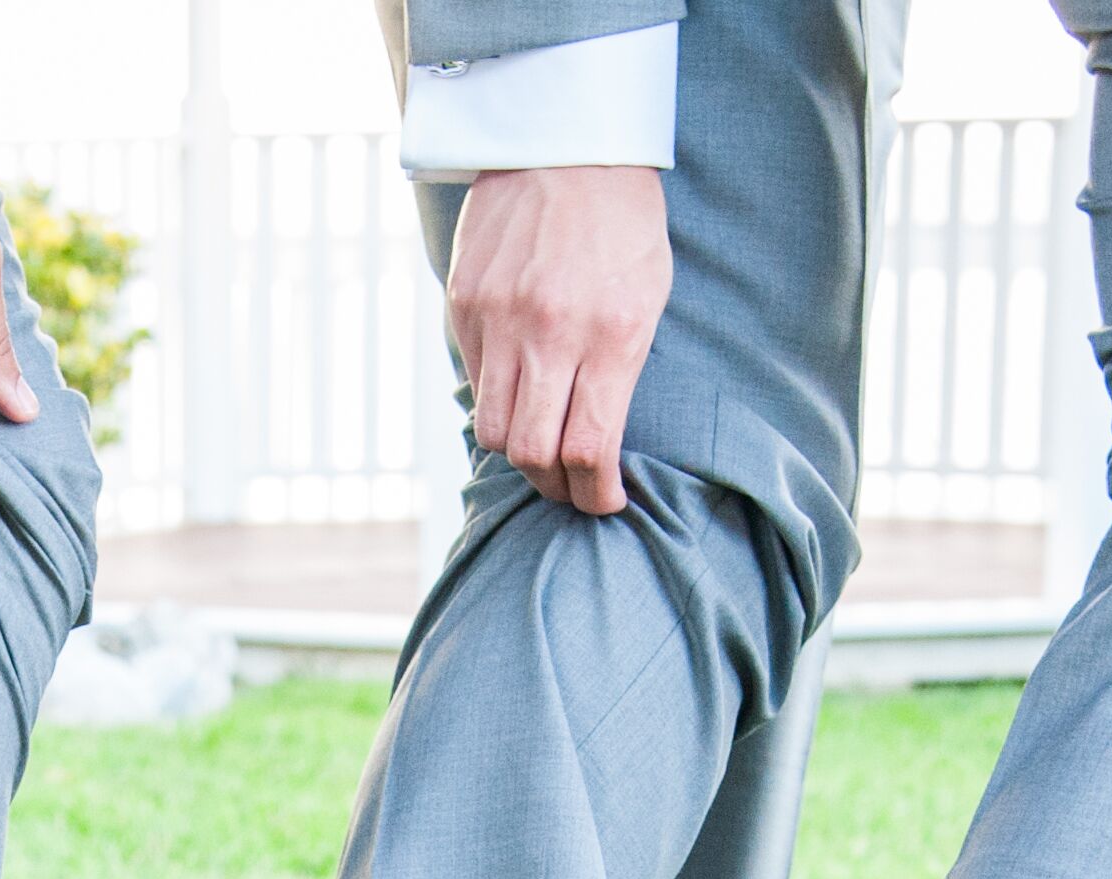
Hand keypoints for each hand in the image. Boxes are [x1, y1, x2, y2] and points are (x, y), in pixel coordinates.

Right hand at [446, 165, 669, 514]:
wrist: (563, 145)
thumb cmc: (622, 221)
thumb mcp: (649, 294)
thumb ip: (621, 366)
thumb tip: (596, 438)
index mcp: (608, 335)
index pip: (588, 449)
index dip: (594, 494)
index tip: (604, 501)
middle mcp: (548, 335)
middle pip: (533, 454)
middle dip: (555, 486)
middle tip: (571, 487)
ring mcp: (498, 320)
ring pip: (494, 429)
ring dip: (520, 452)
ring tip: (541, 447)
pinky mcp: (463, 305)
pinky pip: (475, 381)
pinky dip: (497, 402)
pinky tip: (519, 392)